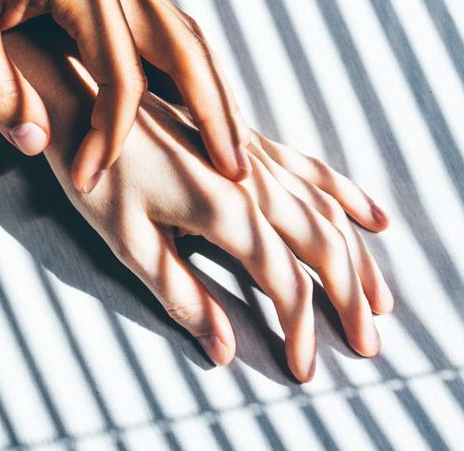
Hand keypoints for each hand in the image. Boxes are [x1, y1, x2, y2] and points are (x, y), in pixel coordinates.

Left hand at [0, 0, 246, 193]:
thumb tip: (38, 144)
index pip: (122, 79)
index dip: (111, 139)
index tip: (90, 183)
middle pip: (186, 51)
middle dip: (216, 116)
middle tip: (239, 177)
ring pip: (181, 35)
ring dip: (211, 91)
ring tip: (230, 144)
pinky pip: (159, 26)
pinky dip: (184, 67)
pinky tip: (183, 99)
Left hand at [43, 88, 391, 381]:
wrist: (81, 93)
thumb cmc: (95, 170)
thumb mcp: (126, 241)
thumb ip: (180, 294)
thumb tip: (223, 349)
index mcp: (226, 210)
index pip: (285, 283)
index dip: (300, 331)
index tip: (303, 370)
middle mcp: (253, 180)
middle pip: (324, 246)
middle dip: (351, 300)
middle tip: (368, 345)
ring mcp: (253, 155)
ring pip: (328, 210)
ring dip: (360, 258)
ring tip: (382, 301)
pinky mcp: (245, 139)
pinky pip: (312, 171)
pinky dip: (348, 198)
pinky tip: (374, 218)